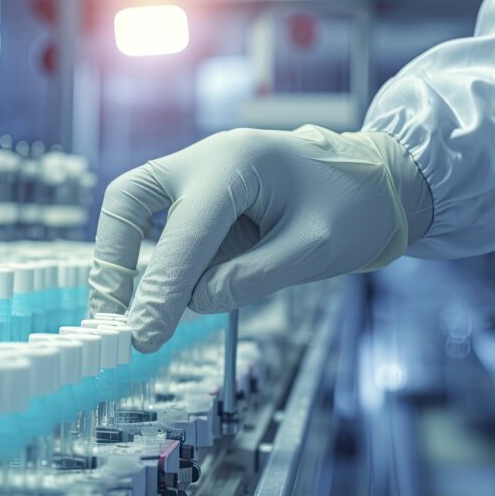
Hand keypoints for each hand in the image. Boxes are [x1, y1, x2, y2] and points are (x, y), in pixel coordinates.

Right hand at [89, 125, 431, 351]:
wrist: (384, 180)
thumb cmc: (357, 207)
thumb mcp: (312, 252)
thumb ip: (249, 278)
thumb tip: (192, 303)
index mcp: (237, 163)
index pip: (182, 235)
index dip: (159, 290)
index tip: (142, 337)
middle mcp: (208, 158)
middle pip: (128, 200)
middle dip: (113, 259)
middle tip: (111, 315)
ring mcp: (202, 171)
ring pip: (137, 211)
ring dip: (132, 262)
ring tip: (142, 314)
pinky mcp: (205, 193)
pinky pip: (166, 224)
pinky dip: (162, 259)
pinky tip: (176, 292)